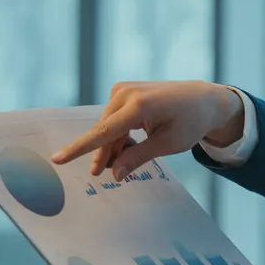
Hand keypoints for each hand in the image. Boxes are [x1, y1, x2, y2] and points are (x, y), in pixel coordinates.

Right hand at [50, 81, 244, 180]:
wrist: (207, 100)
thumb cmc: (192, 122)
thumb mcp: (168, 144)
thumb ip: (138, 158)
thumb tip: (114, 175)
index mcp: (139, 105)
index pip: (103, 132)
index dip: (80, 148)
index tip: (58, 159)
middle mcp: (127, 93)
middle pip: (105, 131)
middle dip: (104, 154)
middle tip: (101, 174)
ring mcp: (125, 89)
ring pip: (108, 125)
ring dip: (111, 145)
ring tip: (116, 163)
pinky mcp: (126, 91)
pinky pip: (114, 117)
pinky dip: (117, 133)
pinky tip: (124, 146)